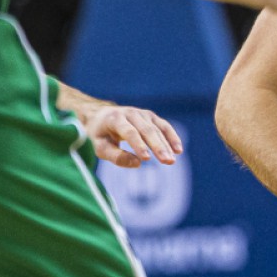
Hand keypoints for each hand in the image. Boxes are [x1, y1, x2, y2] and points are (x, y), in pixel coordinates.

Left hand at [56, 84, 182, 167]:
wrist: (100, 116)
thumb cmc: (98, 135)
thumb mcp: (99, 147)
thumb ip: (116, 156)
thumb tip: (138, 164)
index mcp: (115, 119)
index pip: (129, 132)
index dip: (138, 145)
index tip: (147, 159)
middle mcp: (131, 113)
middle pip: (147, 130)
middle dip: (158, 146)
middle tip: (167, 161)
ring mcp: (142, 113)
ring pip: (157, 129)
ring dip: (166, 145)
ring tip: (172, 160)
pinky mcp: (151, 117)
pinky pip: (164, 126)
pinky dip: (172, 137)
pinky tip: (178, 150)